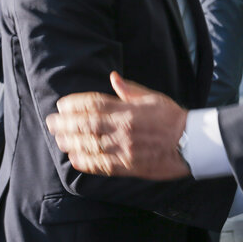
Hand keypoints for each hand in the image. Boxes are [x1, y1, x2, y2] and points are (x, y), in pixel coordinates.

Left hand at [45, 71, 190, 179]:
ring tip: (58, 139)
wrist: (192, 143)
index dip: (74, 104)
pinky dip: (86, 162)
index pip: (94, 104)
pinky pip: (102, 165)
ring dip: (70, 142)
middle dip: (65, 124)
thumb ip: (130, 90)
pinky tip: (75, 159)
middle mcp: (123, 130)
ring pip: (90, 146)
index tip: (62, 105)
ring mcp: (125, 149)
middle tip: (51, 122)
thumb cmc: (173, 118)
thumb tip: (113, 77)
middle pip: (86, 125)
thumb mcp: (153, 97)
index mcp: (129, 110)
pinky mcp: (129, 166)